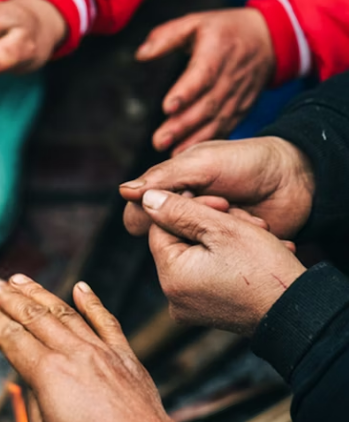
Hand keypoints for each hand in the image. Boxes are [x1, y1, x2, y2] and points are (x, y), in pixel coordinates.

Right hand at [0, 275, 186, 421]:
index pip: (12, 339)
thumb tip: (34, 379)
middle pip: (33, 317)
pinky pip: (105, 321)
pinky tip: (81, 287)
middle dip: (8, 298)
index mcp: (48, 374)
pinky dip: (92, 302)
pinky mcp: (124, 355)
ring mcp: (100, 350)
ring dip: (39, 293)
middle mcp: (73, 353)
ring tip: (19, 279)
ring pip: (64, 312)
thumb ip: (34, 400)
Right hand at [121, 137, 315, 238]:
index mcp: (169, 189)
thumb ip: (164, 177)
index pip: (141, 212)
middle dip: (195, 224)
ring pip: (193, 250)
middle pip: (166, 234)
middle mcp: (182, 213)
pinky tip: (259, 231)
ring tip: (247, 217)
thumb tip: (124, 192)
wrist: (297, 178)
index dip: (159, 214)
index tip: (188, 204)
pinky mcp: (225, 251)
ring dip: (219, 236)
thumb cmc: (248, 161)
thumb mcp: (203, 163)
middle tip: (225, 205)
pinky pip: (218, 260)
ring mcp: (203, 234)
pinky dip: (237, 248)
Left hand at [137, 8, 274, 153]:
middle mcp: (231, 75)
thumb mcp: (196, 22)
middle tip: (159, 141)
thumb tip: (141, 54)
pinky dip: (209, 141)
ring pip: (217, 119)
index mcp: (218, 51)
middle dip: (183, 125)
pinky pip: (226, 126)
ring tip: (171, 153)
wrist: (269, 39)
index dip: (186, 91)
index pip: (203, 74)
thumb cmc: (224, 30)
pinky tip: (189, 153)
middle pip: (207, 103)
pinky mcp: (242, 107)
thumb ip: (167, 36)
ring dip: (194, 138)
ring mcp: (238, 94)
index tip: (167, 107)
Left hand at [141, 189, 306, 334]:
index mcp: (170, 277)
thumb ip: (180, 211)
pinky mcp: (207, 312)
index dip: (187, 208)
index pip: (161, 228)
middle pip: (181, 243)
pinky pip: (210, 276)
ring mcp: (189, 308)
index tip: (218, 202)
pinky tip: (257, 254)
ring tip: (259, 235)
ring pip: (199, 257)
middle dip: (213, 225)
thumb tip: (146, 199)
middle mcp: (173, 298)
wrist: (296, 312)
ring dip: (227, 240)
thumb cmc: (263, 269)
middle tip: (247, 220)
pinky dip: (231, 261)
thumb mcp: (221, 228)